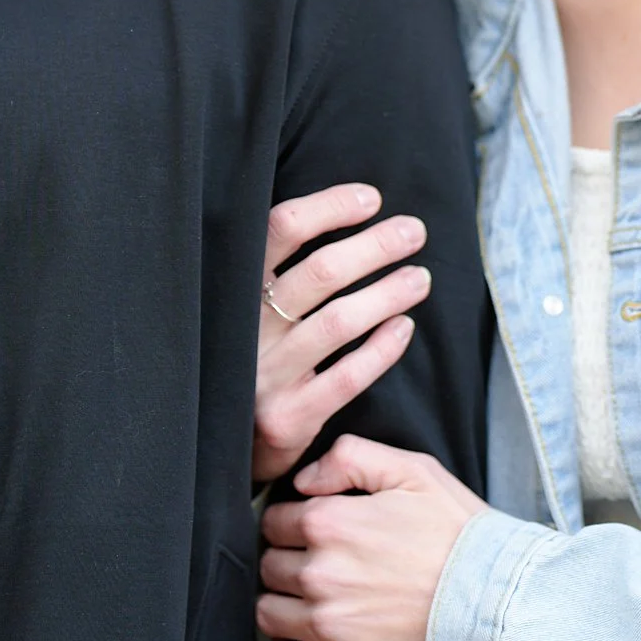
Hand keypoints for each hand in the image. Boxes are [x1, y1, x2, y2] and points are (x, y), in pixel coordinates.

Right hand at [254, 184, 431, 483]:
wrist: (219, 442)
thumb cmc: (248, 352)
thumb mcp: (246, 304)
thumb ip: (278, 265)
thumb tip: (345, 206)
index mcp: (234, 289)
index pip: (280, 230)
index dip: (329, 208)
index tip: (371, 199)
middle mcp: (245, 328)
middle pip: (320, 273)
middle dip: (374, 246)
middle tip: (414, 232)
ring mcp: (265, 374)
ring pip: (338, 322)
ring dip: (387, 293)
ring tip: (421, 278)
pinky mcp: (288, 417)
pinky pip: (347, 377)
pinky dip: (382, 349)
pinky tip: (405, 327)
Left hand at [256, 434, 486, 640]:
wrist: (501, 606)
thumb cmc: (459, 535)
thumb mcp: (413, 470)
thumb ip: (349, 456)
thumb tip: (303, 480)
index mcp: (329, 523)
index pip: (274, 520)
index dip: (291, 520)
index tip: (311, 529)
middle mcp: (320, 575)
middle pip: (268, 566)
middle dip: (286, 560)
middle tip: (317, 563)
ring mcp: (330, 628)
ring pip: (268, 613)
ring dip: (282, 604)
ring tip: (310, 600)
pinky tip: (308, 640)